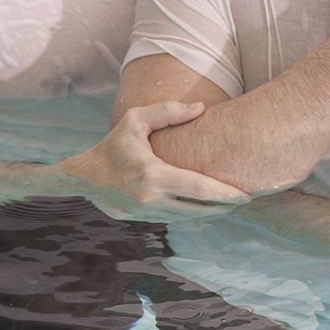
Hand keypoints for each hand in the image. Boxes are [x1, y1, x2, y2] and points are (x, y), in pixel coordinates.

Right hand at [59, 100, 250, 221]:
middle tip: (246, 199)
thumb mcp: (135, 119)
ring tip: (229, 203)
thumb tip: (200, 108)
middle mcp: (151, 199)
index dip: (225, 193)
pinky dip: (192, 213)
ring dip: (209, 212)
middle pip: (198, 209)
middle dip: (224, 206)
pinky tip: (204, 206)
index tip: (246, 194)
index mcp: (152, 175)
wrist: (83, 177)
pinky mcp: (142, 221)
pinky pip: (174, 219)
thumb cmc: (112, 143)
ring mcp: (146, 214)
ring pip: (187, 218)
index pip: (198, 189)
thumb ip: (168, 112)